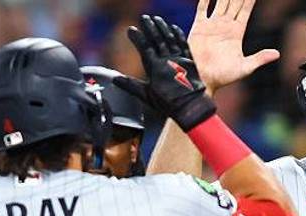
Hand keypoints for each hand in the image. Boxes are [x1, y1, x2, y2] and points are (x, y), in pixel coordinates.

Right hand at [114, 15, 215, 130]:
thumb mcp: (146, 96)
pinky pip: (183, 44)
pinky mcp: (190, 61)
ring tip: (156, 19)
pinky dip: (178, 35)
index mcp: (155, 68)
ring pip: (170, 39)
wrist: (190, 107)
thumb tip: (115, 79)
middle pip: (157, 39)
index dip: (137, 37)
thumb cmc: (168, 103)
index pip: (144, 48)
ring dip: (163, 27)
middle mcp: (167, 60)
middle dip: (150, 27)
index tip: (131, 30)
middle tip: (144, 18)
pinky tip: (174, 28)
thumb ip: (130, 86)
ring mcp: (179, 59)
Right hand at [187, 0, 279, 92]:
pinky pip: (202, 8)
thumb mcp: (244, 68)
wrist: (201, 79)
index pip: (245, 10)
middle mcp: (225, 26)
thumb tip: (277, 54)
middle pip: (234, 3)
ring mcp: (212, 25)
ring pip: (220, 2)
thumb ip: (259, 59)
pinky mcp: (199, 27)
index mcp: (236, 33)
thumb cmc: (222, 77)